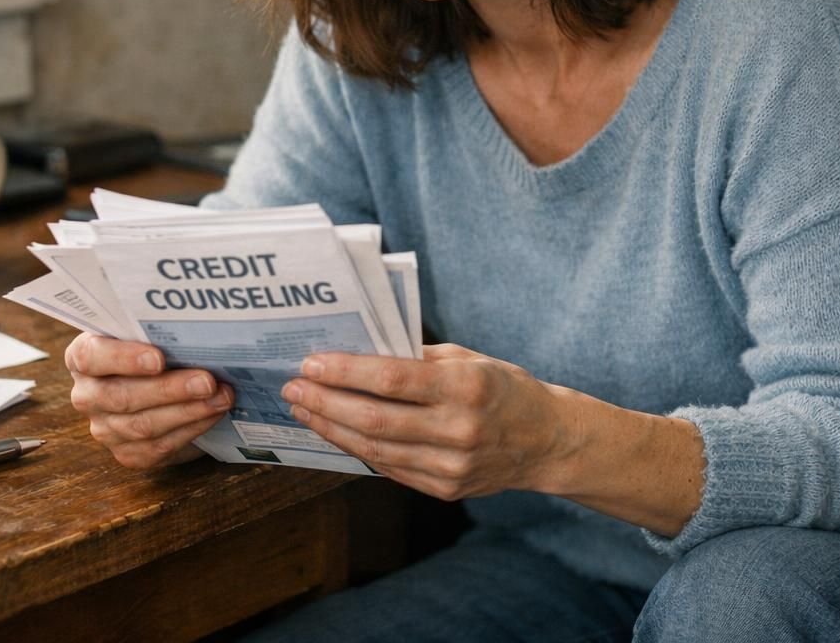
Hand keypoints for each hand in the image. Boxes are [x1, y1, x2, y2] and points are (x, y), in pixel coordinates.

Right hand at [65, 332, 232, 470]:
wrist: (160, 388)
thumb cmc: (155, 350)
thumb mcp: (148, 335)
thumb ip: (158, 332)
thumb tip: (197, 332)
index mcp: (83, 358)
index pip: (91, 357)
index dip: (124, 358)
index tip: (158, 358)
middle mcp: (88, 395)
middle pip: (122, 396)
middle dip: (170, 389)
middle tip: (207, 381)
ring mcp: (105, 428)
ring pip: (143, 425)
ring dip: (188, 411)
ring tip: (221, 397)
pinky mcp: (128, 453)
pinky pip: (158, 446)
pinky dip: (191, 429)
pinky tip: (213, 414)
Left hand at [280, 343, 574, 500]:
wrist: (547, 441)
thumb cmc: (503, 388)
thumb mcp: (469, 358)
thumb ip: (417, 357)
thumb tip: (359, 349)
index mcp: (467, 387)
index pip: (392, 379)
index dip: (345, 372)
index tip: (310, 363)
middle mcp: (459, 429)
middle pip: (375, 419)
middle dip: (325, 402)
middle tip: (292, 389)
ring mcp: (452, 465)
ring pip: (375, 449)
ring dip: (332, 428)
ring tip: (305, 410)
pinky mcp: (446, 489)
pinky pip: (389, 468)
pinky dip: (357, 449)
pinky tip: (335, 432)